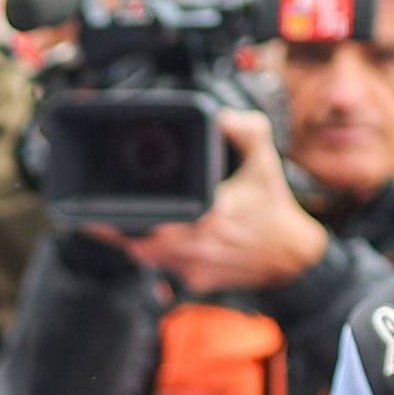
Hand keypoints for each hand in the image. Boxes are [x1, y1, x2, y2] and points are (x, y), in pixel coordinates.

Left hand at [117, 108, 327, 292]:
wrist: (292, 255)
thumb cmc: (275, 207)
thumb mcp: (265, 161)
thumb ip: (246, 129)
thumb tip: (221, 114)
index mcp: (211, 212)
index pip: (157, 213)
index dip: (127, 211)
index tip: (108, 200)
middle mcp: (198, 242)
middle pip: (139, 239)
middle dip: (119, 227)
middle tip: (101, 212)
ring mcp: (195, 265)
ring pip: (146, 256)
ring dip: (132, 239)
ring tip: (117, 223)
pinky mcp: (196, 280)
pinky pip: (162, 269)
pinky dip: (154, 254)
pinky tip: (151, 238)